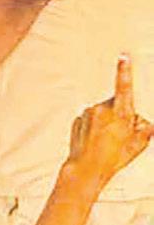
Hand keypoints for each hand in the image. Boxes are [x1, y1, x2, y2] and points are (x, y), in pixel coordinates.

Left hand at [63, 58, 152, 186]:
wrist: (86, 168)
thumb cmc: (114, 157)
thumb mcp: (139, 144)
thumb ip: (145, 128)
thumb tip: (142, 121)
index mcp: (120, 112)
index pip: (124, 87)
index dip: (125, 71)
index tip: (123, 56)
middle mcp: (102, 109)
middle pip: (118, 105)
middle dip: (122, 115)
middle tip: (121, 136)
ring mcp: (88, 113)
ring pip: (104, 113)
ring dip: (108, 122)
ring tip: (107, 141)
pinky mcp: (78, 119)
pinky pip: (92, 120)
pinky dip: (96, 127)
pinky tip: (96, 140)